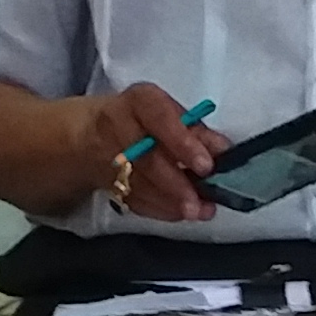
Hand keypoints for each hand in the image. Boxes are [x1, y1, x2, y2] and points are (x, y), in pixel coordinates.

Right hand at [88, 82, 214, 220]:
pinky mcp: (108, 183)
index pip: (161, 119)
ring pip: (139, 185)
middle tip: (199, 203)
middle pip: (147, 158)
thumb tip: (225, 151)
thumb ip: (198, 132)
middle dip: (176, 184)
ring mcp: (109, 158)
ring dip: (170, 202)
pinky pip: (133, 201)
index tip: (206, 166)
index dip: (183, 143)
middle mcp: (120, 127)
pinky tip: (180, 213)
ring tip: (197, 212)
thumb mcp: (170, 113)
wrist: (90, 133)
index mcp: (141, 102)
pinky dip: (159, 209)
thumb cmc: (143, 119)